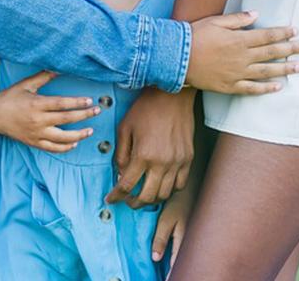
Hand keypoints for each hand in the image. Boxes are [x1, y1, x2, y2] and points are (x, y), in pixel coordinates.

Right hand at [0, 70, 98, 152]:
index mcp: (37, 104)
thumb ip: (44, 77)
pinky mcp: (34, 143)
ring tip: (90, 130)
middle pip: (66, 120)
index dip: (77, 103)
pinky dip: (65, 148)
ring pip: (62, 138)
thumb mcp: (26, 84)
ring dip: (79, 135)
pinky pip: (53, 148)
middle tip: (97, 111)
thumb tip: (59, 68)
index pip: (62, 104)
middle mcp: (38, 121)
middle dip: (84, 116)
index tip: (89, 100)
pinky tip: (74, 143)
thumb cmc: (11, 97)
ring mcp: (37, 134)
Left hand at [107, 87, 194, 206]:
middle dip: (133, 203)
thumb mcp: (125, 127)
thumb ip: (121, 154)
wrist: (172, 95)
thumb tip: (121, 174)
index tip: (110, 199)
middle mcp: (162, 163)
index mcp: (143, 155)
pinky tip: (161, 185)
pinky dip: (169, 190)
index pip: (127, 186)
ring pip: (164, 195)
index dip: (116, 196)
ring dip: (151, 199)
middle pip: (147, 197)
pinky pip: (179, 185)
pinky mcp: (188, 159)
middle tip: (127, 200)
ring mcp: (177, 162)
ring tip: (143, 195)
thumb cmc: (146, 108)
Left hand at [151, 182, 195, 271]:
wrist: (190, 189)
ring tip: (166, 271)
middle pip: (180, 262)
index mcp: (184, 242)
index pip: (176, 264)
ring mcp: (190, 239)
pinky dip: (176, 255)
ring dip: (175, 263)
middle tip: (165, 277)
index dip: (170, 275)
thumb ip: (161, 239)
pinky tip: (171, 257)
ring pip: (182, 257)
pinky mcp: (189, 234)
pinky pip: (183, 249)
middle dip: (173, 270)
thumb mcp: (166, 220)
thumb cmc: (177, 203)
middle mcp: (190, 243)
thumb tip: (155, 258)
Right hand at [185, 10, 298, 92]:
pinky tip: (278, 87)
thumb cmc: (195, 35)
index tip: (296, 31)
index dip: (283, 33)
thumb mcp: (215, 21)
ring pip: (267, 72)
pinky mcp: (230, 85)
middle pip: (272, 53)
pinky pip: (252, 88)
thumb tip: (256, 14)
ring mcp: (238, 73)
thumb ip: (237, 19)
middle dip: (291, 49)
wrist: (178, 57)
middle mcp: (242, 57)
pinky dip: (266, 88)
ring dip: (285, 69)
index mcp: (240, 39)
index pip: (267, 35)